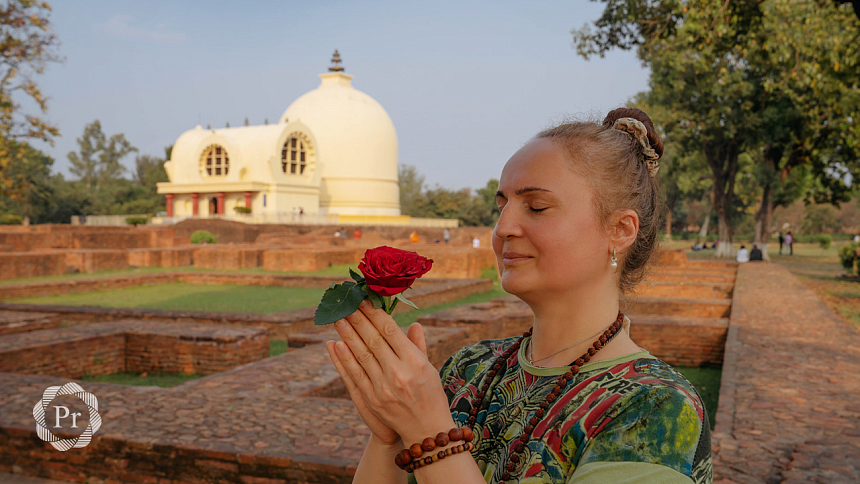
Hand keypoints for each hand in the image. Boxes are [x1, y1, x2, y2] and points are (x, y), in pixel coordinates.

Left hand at [329, 299, 454, 444]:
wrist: (426, 431)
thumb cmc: (431, 395)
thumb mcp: (430, 368)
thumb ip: (419, 346)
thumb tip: (414, 323)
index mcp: (415, 362)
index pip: (391, 332)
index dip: (375, 314)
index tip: (364, 300)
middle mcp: (399, 373)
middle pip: (374, 340)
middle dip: (358, 320)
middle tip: (346, 304)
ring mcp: (383, 387)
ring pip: (362, 355)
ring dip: (348, 335)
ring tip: (338, 318)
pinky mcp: (372, 400)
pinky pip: (355, 375)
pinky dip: (345, 359)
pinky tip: (336, 345)